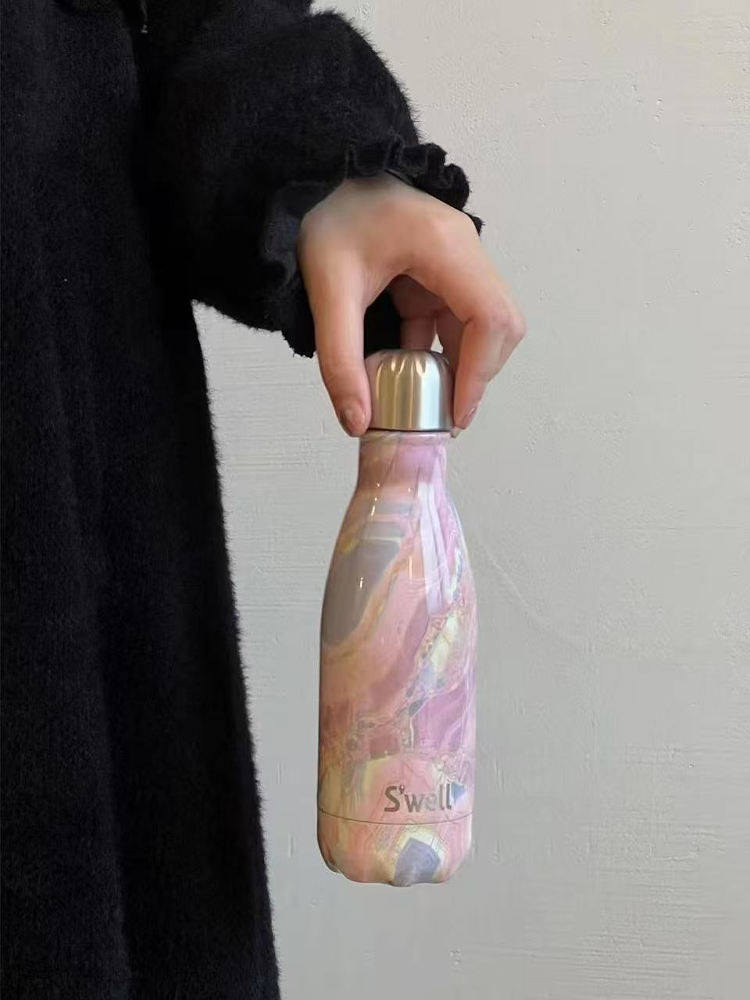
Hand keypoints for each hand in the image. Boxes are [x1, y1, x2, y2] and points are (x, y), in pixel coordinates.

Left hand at [297, 173, 525, 435]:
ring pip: (482, 328)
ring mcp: (457, 263)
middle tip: (442, 415)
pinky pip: (455, 323)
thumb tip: (358, 422)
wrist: (319, 178)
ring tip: (425, 404)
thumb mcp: (327, 290)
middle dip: (476, 374)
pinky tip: (410, 378)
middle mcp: (464, 251)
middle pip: (499, 326)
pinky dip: (438, 355)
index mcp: (445, 245)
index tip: (454, 413)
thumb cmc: (327, 216)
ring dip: (459, 367)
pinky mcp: (441, 276)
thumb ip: (340, 361)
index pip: (490, 317)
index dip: (480, 373)